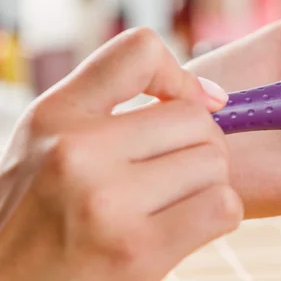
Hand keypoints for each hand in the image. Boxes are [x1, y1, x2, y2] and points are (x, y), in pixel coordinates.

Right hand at [0, 29, 241, 280]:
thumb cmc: (36, 217)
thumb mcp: (49, 145)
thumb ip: (110, 111)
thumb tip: (211, 99)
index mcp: (55, 116)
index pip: (139, 50)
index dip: (181, 75)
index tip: (196, 103)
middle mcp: (78, 151)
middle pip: (195, 119)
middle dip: (199, 145)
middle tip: (176, 172)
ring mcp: (108, 201)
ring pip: (214, 162)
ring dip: (208, 183)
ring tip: (173, 201)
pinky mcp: (138, 251)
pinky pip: (223, 207)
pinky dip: (218, 214)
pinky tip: (187, 226)